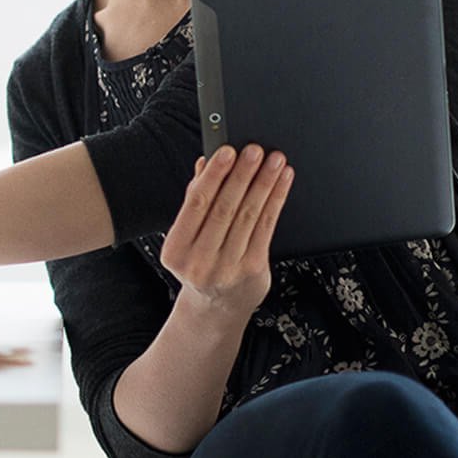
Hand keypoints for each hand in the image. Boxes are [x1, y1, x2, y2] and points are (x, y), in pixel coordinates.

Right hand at [158, 143, 293, 320]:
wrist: (216, 307)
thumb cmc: (200, 264)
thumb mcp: (187, 237)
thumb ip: (194, 201)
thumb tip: (204, 164)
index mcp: (176, 250)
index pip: (196, 204)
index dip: (213, 176)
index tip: (226, 151)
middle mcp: (200, 261)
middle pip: (225, 209)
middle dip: (242, 175)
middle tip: (255, 150)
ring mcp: (228, 268)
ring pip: (249, 217)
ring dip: (264, 184)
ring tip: (274, 161)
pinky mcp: (253, 270)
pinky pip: (267, 228)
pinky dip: (276, 200)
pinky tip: (281, 183)